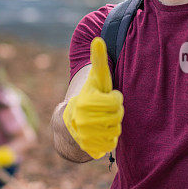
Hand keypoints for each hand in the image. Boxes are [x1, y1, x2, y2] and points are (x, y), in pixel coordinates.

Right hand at [62, 37, 123, 158]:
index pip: (116, 101)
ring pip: (116, 129)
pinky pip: (112, 144)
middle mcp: (84, 121)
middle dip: (114, 111)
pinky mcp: (91, 149)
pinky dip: (109, 138)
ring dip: (112, 124)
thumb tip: (98, 39)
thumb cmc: (88, 97)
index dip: (114, 98)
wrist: (69, 124)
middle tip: (104, 109)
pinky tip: (100, 132)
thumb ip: (98, 60)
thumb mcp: (94, 79)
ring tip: (101, 120)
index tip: (106, 97)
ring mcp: (86, 136)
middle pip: (117, 116)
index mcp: (85, 102)